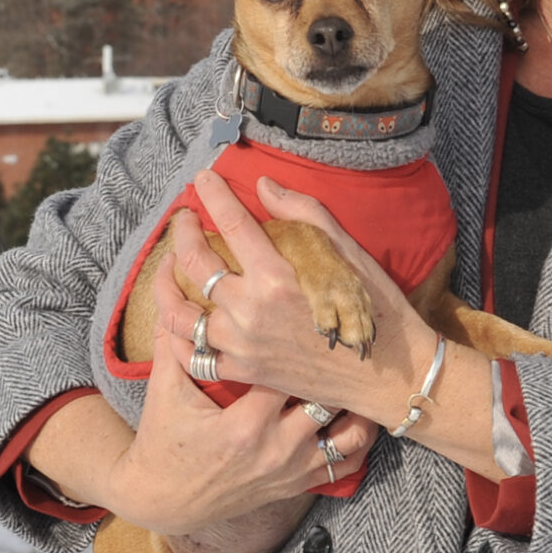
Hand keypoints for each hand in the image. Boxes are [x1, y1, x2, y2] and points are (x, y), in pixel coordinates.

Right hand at [98, 324, 378, 535]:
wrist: (163, 499)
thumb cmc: (163, 437)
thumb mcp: (165, 386)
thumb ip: (173, 333)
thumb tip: (170, 273)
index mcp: (245, 424)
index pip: (287, 370)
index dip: (295, 336)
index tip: (301, 308)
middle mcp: (277, 451)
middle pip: (327, 398)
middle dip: (332, 365)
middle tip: (340, 332)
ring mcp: (292, 471)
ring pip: (349, 433)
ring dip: (353, 401)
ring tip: (356, 367)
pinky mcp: (298, 485)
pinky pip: (346, 464)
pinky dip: (357, 437)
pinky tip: (354, 409)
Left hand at [153, 171, 437, 419]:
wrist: (387, 374)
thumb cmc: (374, 308)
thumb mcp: (347, 252)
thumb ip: (303, 213)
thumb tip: (263, 185)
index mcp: (277, 276)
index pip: (232, 223)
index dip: (214, 194)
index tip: (202, 177)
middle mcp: (251, 310)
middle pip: (194, 262)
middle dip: (182, 231)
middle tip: (183, 217)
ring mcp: (241, 344)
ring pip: (179, 312)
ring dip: (164, 283)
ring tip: (167, 266)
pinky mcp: (242, 371)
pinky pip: (191, 353)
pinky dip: (176, 333)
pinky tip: (177, 315)